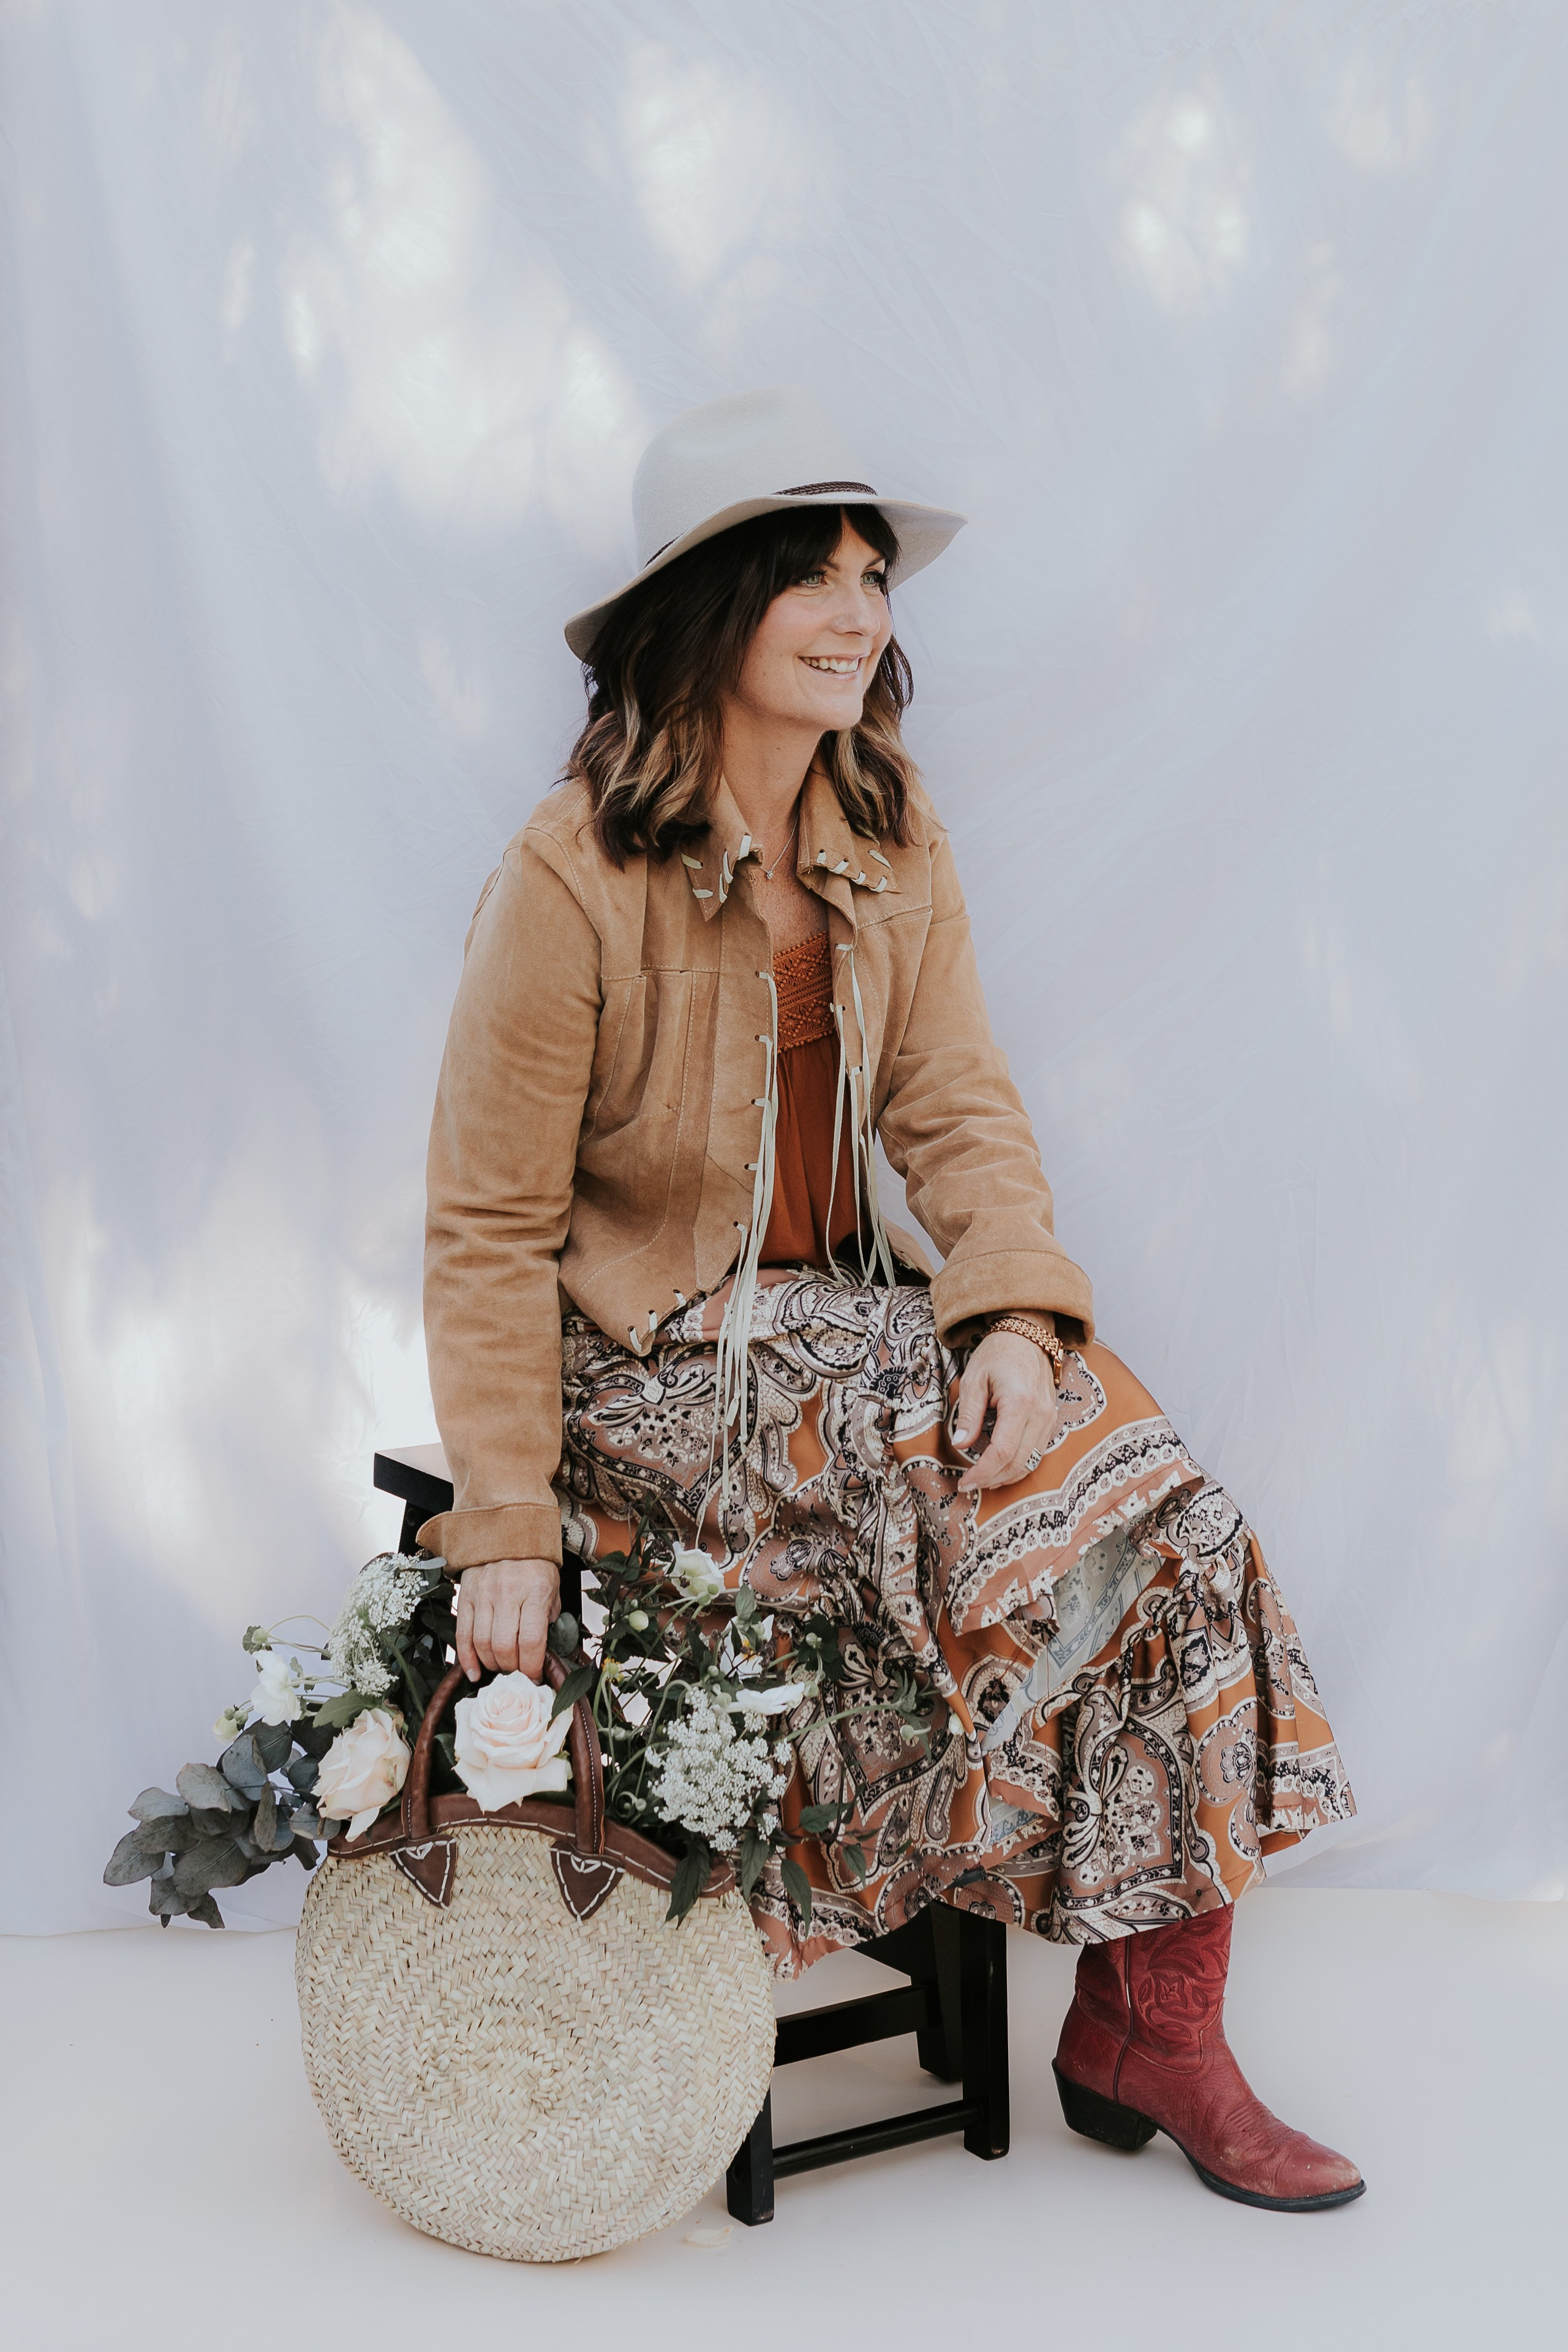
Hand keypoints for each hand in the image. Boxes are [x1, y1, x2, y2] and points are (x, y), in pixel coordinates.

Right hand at [453, 1557, 559, 1681]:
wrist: (509, 1530)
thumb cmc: (535, 1563)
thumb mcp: (553, 1587)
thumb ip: (548, 1618)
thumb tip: (542, 1652)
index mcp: (535, 1591)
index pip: (531, 1641)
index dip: (532, 1667)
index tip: (535, 1677)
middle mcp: (507, 1592)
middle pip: (504, 1646)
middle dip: (511, 1668)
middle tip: (517, 1672)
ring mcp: (483, 1594)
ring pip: (482, 1643)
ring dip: (491, 1664)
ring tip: (500, 1667)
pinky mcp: (465, 1595)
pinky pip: (462, 1634)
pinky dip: (467, 1658)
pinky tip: (475, 1672)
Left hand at [953, 1330, 1058, 1492]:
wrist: (1026, 1335)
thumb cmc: (997, 1354)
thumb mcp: (974, 1378)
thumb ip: (969, 1413)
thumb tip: (961, 1444)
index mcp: (1019, 1402)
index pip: (1002, 1451)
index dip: (983, 1472)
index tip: (965, 1482)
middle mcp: (1040, 1413)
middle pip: (1018, 1462)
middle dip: (992, 1479)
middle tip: (970, 1484)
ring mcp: (1049, 1418)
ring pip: (1031, 1462)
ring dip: (1006, 1476)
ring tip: (982, 1479)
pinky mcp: (1051, 1420)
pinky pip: (1037, 1452)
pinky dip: (1019, 1464)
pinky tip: (1000, 1466)